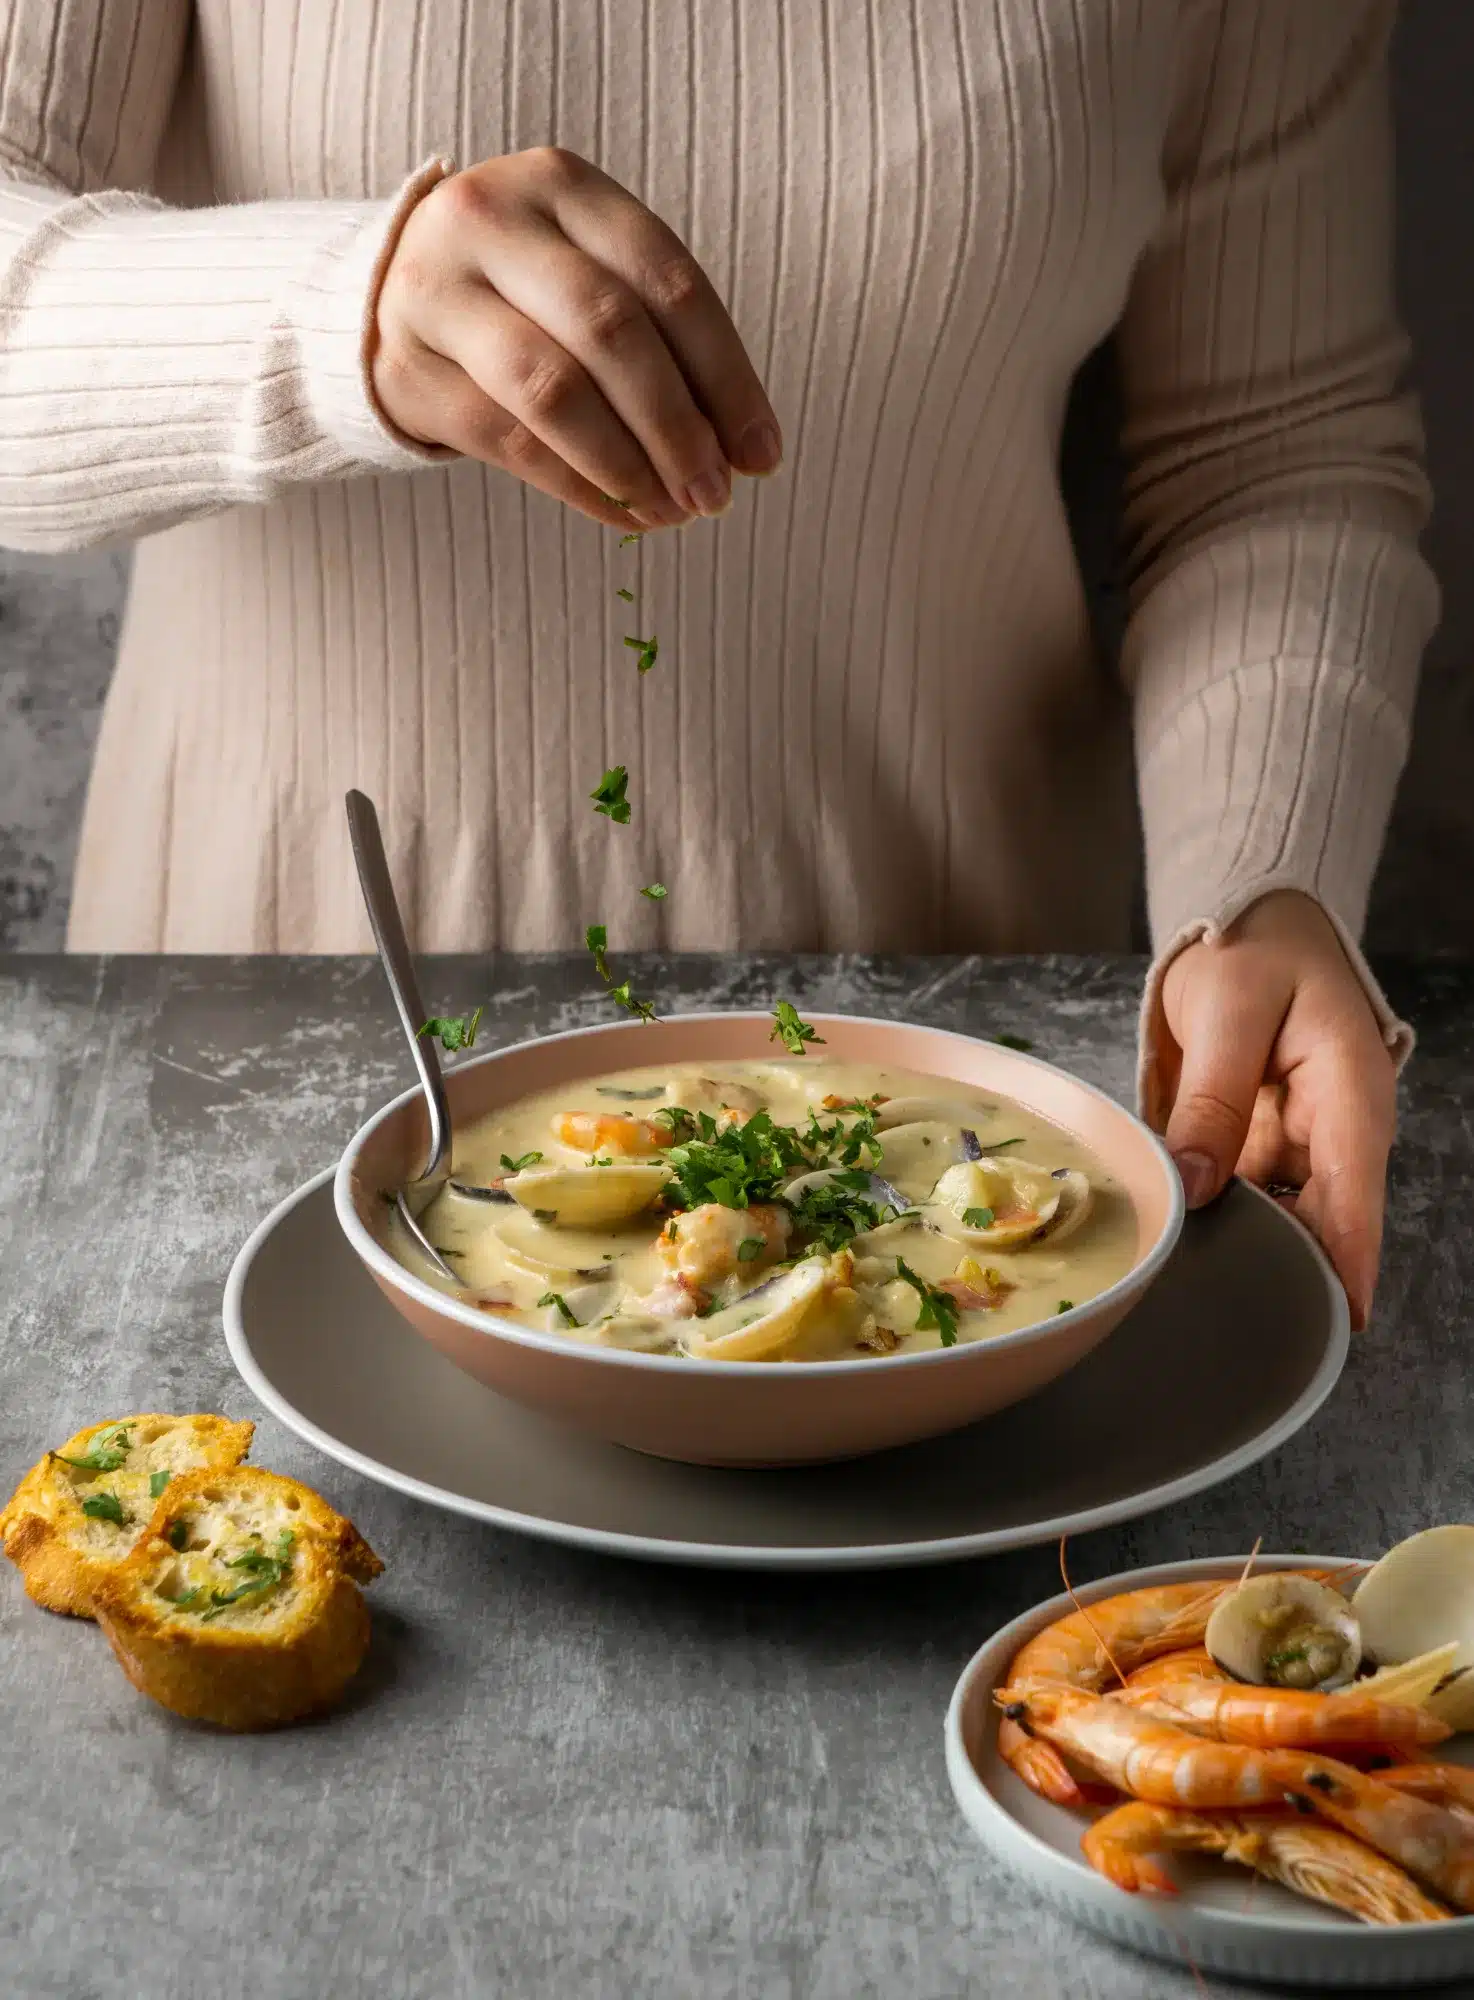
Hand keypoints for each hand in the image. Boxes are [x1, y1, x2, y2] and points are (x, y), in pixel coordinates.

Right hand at [372, 148, 780, 529]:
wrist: (383, 294)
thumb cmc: (523, 291)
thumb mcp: (590, 273)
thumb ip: (661, 337)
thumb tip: (741, 448)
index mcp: (561, 184)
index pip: (667, 282)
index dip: (726, 376)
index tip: (761, 452)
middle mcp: (490, 221)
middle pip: (610, 331)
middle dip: (678, 427)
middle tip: (716, 494)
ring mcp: (436, 293)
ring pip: (552, 389)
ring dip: (629, 464)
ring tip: (674, 512)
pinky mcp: (404, 369)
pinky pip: (507, 440)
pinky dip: (578, 486)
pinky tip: (624, 515)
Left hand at [1157, 890, 1396, 1330]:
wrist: (1248, 921)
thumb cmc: (1253, 948)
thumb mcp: (1228, 1009)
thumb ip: (1213, 1095)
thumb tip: (1197, 1183)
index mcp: (1348, 1093)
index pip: (1356, 1195)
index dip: (1349, 1260)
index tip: (1339, 1318)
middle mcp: (1332, 1130)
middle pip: (1320, 1220)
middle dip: (1285, 1268)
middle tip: (1229, 1318)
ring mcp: (1294, 1141)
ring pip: (1279, 1215)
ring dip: (1243, 1246)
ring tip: (1190, 1289)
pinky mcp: (1256, 1144)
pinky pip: (1241, 1195)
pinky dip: (1214, 1217)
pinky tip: (1176, 1239)